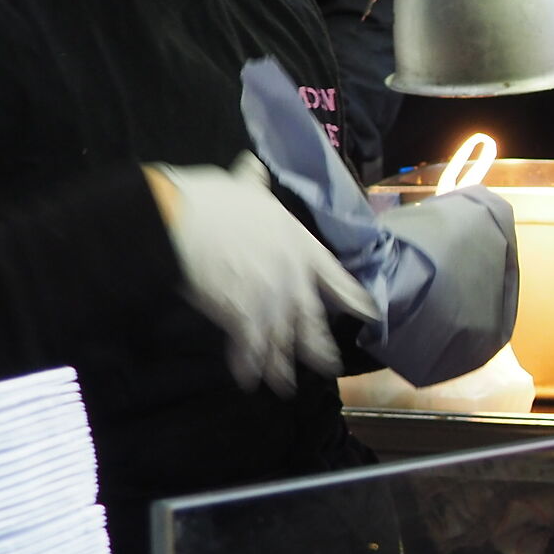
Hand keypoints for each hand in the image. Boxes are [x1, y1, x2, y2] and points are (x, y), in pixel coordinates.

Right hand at [148, 156, 378, 394]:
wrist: (183, 221)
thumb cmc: (212, 200)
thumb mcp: (242, 188)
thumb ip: (253, 183)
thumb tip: (250, 166)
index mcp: (302, 247)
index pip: (337, 278)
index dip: (354, 299)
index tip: (370, 315)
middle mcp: (294, 277)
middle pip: (312, 320)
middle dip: (318, 347)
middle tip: (329, 367)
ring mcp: (270, 300)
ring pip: (282, 341)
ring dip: (281, 366)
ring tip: (284, 386)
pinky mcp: (243, 316)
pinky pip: (249, 348)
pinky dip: (247, 366)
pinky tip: (247, 380)